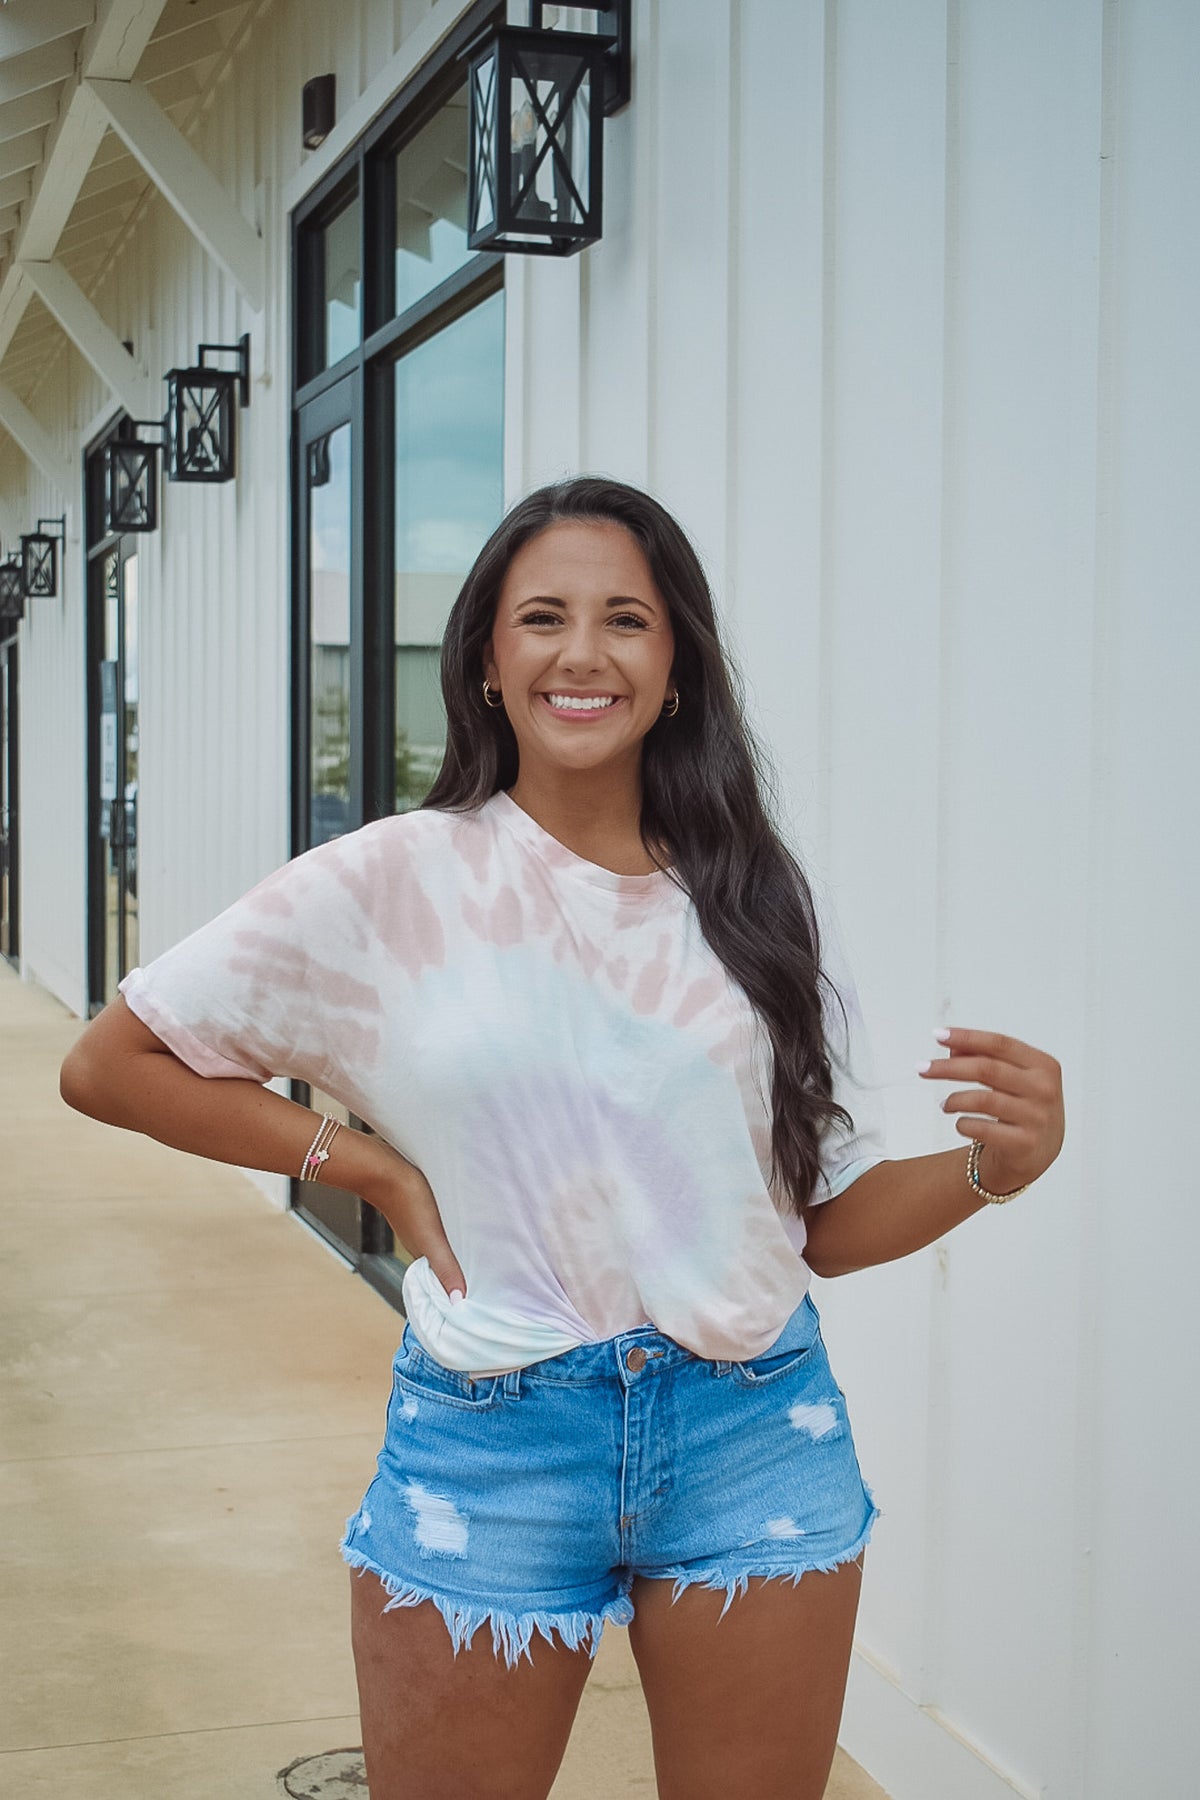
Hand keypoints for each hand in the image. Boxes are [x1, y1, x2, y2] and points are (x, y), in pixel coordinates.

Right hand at [360, 1143, 467, 1299]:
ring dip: (458, 1253)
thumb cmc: (406, 1201)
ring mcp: (420, 1229)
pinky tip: (463, 1229)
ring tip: (481, 1258)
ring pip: (442, 1248)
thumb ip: (444, 1267)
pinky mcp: (422, 1211)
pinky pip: (441, 1230)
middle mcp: (420, 1246)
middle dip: (461, 1274)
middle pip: (442, 1267)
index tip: (479, 1301)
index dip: (457, 1293)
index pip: (440, 1285)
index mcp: (421, 1257)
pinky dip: (453, 1235)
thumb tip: (458, 1300)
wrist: (385, 1169)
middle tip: (488, 1282)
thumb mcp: (431, 1238)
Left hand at [918, 1027, 1064, 1194]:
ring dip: (955, 1099)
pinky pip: (983, 1129)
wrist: (1041, 1151)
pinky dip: (963, 1124)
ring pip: (983, 1100)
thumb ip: (985, 1058)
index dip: (967, 1037)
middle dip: (949, 1067)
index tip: (938, 1035)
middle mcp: (1044, 1089)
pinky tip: (960, 1124)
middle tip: (923, 1068)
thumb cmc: (1022, 1106)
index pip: (1000, 1044)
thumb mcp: (1011, 1078)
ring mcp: (1037, 1117)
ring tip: (944, 1104)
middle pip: (987, 1069)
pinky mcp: (1026, 1143)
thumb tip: (952, 1046)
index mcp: (1043, 1065)